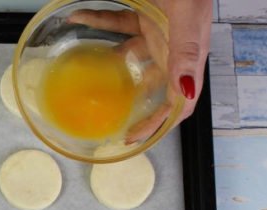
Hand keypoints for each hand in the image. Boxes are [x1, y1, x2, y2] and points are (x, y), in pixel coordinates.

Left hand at [69, 0, 211, 140]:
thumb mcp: (188, 18)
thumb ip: (185, 53)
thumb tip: (184, 92)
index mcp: (187, 57)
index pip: (178, 104)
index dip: (158, 126)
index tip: (133, 138)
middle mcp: (170, 50)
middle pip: (151, 89)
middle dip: (129, 106)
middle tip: (104, 119)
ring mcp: (156, 33)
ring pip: (127, 57)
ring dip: (105, 65)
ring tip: (83, 78)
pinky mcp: (143, 15)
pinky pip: (117, 23)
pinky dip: (96, 21)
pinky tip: (78, 18)